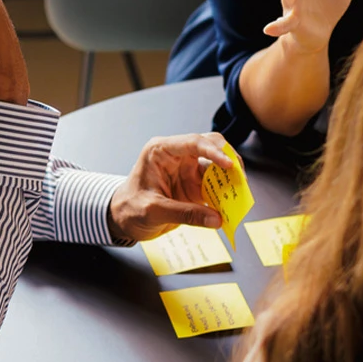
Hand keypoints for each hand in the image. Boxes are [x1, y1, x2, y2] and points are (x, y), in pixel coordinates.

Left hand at [107, 133, 234, 242]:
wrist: (122, 219)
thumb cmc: (129, 208)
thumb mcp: (153, 211)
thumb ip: (185, 214)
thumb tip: (216, 219)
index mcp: (161, 151)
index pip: (193, 142)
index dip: (214, 152)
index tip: (229, 165)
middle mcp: (177, 155)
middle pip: (210, 146)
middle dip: (228, 159)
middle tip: (240, 177)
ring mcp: (187, 169)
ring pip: (216, 166)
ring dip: (229, 178)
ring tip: (240, 192)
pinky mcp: (193, 185)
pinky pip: (214, 185)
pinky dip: (224, 193)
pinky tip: (231, 203)